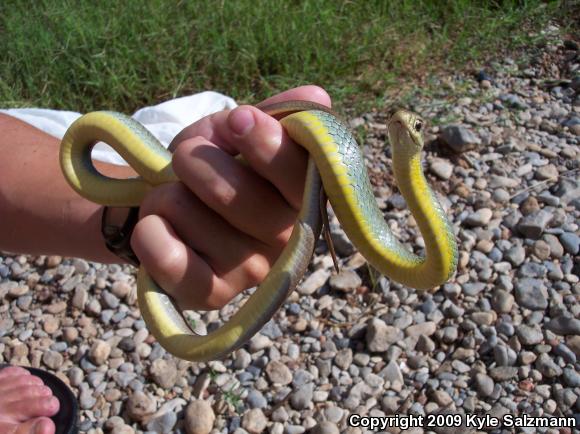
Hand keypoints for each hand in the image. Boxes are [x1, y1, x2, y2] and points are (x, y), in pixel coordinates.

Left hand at [131, 86, 330, 309]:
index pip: (302, 173)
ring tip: (176, 202)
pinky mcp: (213, 296)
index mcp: (302, 195)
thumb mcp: (235, 132)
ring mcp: (252, 272)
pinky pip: (168, 259)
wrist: (171, 210)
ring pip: (185, 213)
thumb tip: (317, 96)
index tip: (237, 121)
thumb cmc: (211, 167)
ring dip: (166, 195)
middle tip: (188, 161)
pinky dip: (150, 232)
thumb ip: (271, 115)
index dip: (267, 144)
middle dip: (193, 160)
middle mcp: (287, 239)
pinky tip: (160, 230)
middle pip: (232, 194)